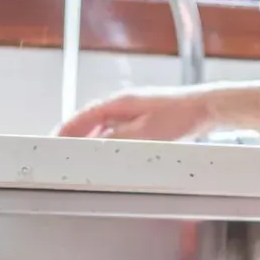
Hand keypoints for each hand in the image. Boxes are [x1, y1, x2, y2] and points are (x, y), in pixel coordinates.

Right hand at [55, 86, 214, 141]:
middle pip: (89, 122)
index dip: (65, 130)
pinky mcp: (144, 121)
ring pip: (103, 128)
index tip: (52, 142)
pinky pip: (117, 132)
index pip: (82, 117)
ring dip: (90, 141)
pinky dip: (107, 142)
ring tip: (80, 157)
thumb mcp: (147, 133)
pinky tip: (109, 155)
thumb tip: (95, 146)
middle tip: (60, 153)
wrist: (207, 108)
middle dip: (73, 137)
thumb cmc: (182, 116)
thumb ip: (118, 140)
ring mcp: (133, 112)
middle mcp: (123, 105)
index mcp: (119, 103)